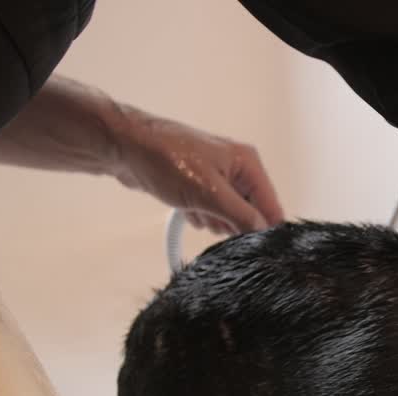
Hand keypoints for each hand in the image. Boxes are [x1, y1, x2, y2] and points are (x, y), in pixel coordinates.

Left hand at [112, 110, 284, 234]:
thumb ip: (242, 216)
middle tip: (212, 218)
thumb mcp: (209, 194)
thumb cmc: (166, 161)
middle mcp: (238, 168)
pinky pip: (211, 210)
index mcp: (248, 164)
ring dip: (213, 220)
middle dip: (233, 224)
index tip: (249, 246)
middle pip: (251, 213)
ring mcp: (219, 176)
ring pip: (230, 214)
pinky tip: (186, 207)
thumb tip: (264, 233)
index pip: (272, 207)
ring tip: (195, 207)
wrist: (125, 148)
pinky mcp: (200, 184)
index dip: (264, 229)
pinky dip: (200, 214)